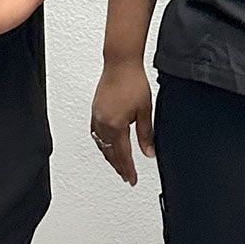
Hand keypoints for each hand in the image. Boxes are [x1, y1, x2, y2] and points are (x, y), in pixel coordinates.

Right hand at [91, 59, 155, 185]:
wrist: (120, 64)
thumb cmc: (133, 82)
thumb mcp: (145, 111)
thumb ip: (146, 134)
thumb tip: (149, 152)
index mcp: (116, 125)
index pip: (123, 155)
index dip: (128, 169)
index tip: (132, 179)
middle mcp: (103, 123)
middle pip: (110, 153)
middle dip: (119, 167)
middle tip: (127, 177)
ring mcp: (97, 117)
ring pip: (101, 145)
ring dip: (109, 157)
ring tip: (118, 166)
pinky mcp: (95, 111)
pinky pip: (96, 134)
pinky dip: (102, 144)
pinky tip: (106, 146)